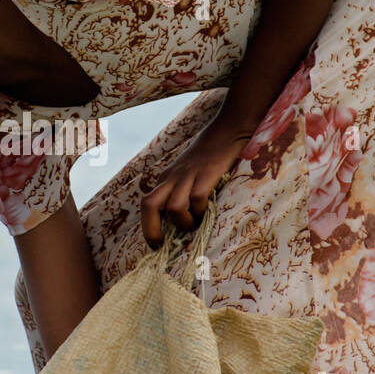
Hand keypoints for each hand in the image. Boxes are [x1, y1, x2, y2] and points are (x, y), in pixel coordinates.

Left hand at [139, 122, 248, 247]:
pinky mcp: (207, 173)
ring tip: (196, 222)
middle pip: (149, 205)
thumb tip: (179, 223)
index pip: (146, 203)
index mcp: (166, 179)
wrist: (228, 129)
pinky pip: (197, 198)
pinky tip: (209, 209)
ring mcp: (189, 175)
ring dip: (184, 222)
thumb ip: (181, 191)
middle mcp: (172, 178)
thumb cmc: (210, 156)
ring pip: (172, 207)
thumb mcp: (188, 173)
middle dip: (151, 230)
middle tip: (162, 244)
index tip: (156, 244)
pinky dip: (201, 209)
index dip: (147, 226)